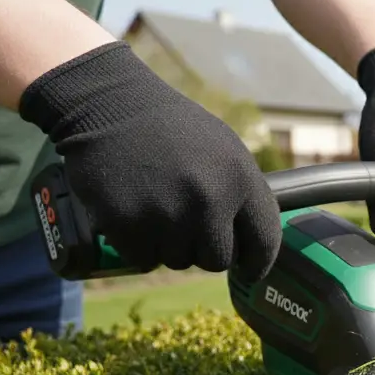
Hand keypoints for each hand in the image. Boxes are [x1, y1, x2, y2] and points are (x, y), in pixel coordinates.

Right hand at [18, 42, 281, 281]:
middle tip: (186, 223)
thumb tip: (256, 243)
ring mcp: (168, 214)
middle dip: (204, 249)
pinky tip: (135, 215)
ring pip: (179, 261)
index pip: (265, 242)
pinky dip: (139, 247)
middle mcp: (209, 200)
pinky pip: (144, 260)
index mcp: (241, 179)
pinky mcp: (128, 224)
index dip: (258, 263)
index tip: (250, 270)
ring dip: (169, 245)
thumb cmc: (172, 128)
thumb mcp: (225, 149)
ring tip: (157, 208)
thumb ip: (243, 194)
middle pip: (218, 261)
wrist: (109, 104)